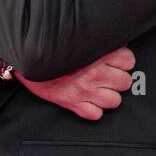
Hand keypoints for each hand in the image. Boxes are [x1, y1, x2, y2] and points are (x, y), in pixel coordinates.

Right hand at [13, 47, 135, 120]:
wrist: (27, 59)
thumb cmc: (52, 49)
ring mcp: (84, 91)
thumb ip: (98, 43)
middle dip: (118, 79)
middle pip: (125, 82)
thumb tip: (116, 41)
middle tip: (109, 75)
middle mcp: (93, 74)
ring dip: (109, 95)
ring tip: (100, 88)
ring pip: (115, 101)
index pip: (128, 60)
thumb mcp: (79, 40)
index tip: (117, 61)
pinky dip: (94, 110)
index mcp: (96, 55)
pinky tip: (89, 100)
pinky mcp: (72, 104)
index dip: (123, 61)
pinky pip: (96, 115)